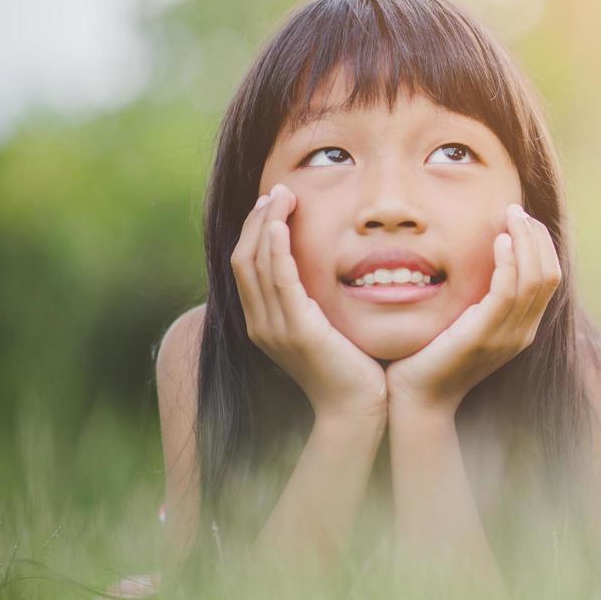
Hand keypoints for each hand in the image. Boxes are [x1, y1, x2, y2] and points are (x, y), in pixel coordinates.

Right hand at [231, 183, 387, 420]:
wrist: (356, 409)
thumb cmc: (350, 369)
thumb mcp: (326, 328)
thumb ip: (315, 303)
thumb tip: (324, 272)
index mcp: (264, 323)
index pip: (247, 266)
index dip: (255, 231)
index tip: (273, 203)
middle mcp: (260, 324)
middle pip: (244, 259)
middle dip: (257, 219)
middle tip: (276, 190)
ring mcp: (274, 328)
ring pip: (255, 264)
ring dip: (265, 224)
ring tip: (280, 195)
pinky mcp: (297, 330)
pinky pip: (278, 281)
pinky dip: (275, 250)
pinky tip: (279, 225)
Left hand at [386, 203, 562, 414]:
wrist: (417, 399)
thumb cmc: (432, 356)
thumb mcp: (464, 321)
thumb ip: (478, 296)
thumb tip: (476, 256)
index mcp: (522, 328)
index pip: (549, 277)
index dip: (540, 244)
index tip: (520, 218)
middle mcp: (522, 332)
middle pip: (549, 274)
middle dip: (536, 236)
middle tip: (516, 209)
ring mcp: (507, 335)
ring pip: (535, 278)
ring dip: (526, 240)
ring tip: (510, 215)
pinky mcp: (485, 334)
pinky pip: (508, 291)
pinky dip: (509, 261)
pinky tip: (499, 241)